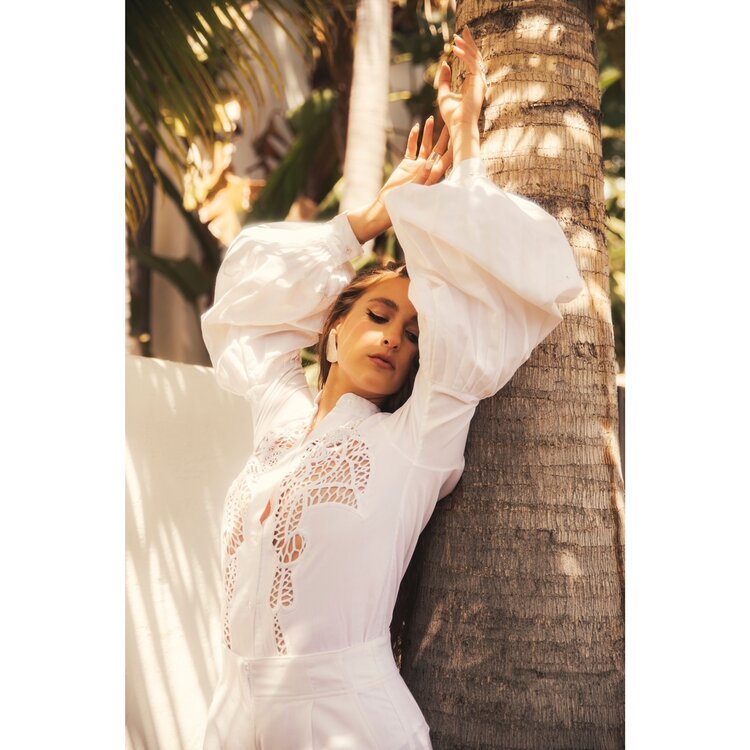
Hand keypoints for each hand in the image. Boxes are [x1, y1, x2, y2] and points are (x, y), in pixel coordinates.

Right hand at [346, 119, 450, 243]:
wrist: (388, 206)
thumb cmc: (403, 203)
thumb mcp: (414, 189)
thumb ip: (422, 176)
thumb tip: (429, 163)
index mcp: (433, 177)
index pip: (445, 160)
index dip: (451, 147)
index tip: (457, 135)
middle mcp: (428, 170)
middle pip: (438, 150)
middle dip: (443, 136)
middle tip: (449, 121)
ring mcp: (417, 166)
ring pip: (425, 146)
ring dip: (428, 133)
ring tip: (431, 119)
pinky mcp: (407, 164)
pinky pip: (411, 148)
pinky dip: (413, 139)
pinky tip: (416, 127)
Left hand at [436, 26, 487, 132]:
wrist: (458, 127)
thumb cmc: (452, 116)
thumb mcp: (444, 94)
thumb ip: (444, 80)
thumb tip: (445, 64)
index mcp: (472, 84)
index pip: (471, 62)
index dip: (466, 49)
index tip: (458, 40)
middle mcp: (478, 81)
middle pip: (475, 57)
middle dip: (469, 42)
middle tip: (463, 29)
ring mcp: (480, 81)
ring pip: (475, 58)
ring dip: (466, 46)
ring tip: (456, 37)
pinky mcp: (478, 82)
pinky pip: (472, 64)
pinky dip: (464, 55)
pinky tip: (454, 49)